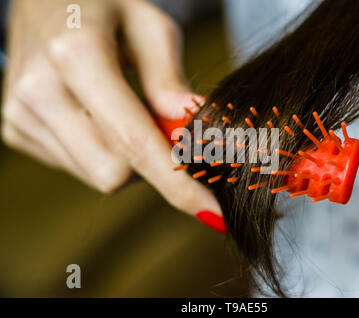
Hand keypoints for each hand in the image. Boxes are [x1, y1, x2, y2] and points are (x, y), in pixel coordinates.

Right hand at [1, 0, 222, 228]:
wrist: (45, 1)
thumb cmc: (105, 7)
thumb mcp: (149, 27)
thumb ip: (169, 80)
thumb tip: (191, 126)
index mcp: (77, 56)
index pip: (133, 141)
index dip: (177, 183)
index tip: (211, 210)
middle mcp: (39, 90)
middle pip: (113, 173)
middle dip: (151, 166)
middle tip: (166, 135)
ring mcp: (20, 114)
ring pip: (97, 175)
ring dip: (127, 158)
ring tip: (128, 114)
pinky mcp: (16, 130)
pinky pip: (78, 166)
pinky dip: (102, 153)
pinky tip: (100, 119)